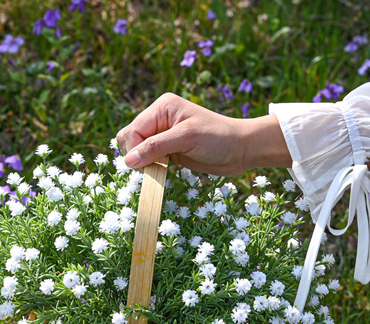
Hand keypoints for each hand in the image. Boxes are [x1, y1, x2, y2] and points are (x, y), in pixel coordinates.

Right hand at [117, 93, 291, 175]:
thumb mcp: (186, 139)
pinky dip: (149, 168)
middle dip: (135, 155)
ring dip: (141, 163)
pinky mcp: (167, 149)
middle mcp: (159, 118)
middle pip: (129, 139)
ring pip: (135, 150)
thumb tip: (128, 161)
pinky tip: (162, 170)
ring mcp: (162, 134)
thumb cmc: (218, 138)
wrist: (240, 150)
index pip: (133, 131)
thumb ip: (156, 148)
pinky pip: (146, 159)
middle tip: (153, 166)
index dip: (134, 150)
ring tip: (160, 168)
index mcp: (162, 107)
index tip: (146, 165)